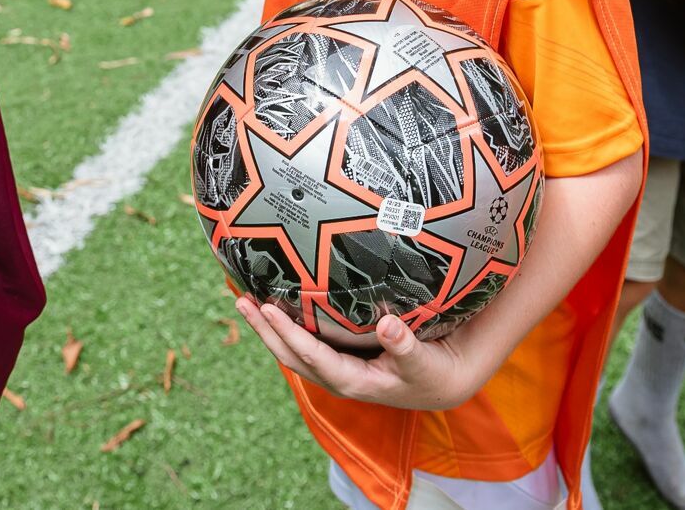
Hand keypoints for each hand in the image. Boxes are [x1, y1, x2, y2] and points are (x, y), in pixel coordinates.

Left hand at [236, 299, 489, 408]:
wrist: (443, 383)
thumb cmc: (433, 372)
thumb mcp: (424, 362)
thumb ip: (405, 345)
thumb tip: (387, 326)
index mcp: (353, 382)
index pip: (311, 356)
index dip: (287, 333)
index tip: (266, 309)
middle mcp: (338, 378)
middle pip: (291, 355)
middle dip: (265, 330)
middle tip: (240, 302)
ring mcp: (336, 370)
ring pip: (294, 350)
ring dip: (269, 329)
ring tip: (245, 301)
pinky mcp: (341, 358)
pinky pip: (305, 343)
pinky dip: (287, 327)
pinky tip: (275, 307)